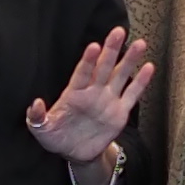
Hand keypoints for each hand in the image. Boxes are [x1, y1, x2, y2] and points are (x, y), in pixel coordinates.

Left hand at [25, 26, 150, 168]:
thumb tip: (35, 103)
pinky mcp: (120, 112)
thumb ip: (37, 117)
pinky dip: (141, 82)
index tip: (94, 46)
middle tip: (118, 32)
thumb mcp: (42, 129)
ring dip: (130, 60)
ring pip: (120, 76)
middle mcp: (93, 92)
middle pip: (104, 67)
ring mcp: (108, 100)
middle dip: (111, 50)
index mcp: (74, 93)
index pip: (82, 73)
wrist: (75, 152)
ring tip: (139, 44)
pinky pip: (132, 95)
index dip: (88, 61)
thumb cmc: (56, 137)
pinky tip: (149, 67)